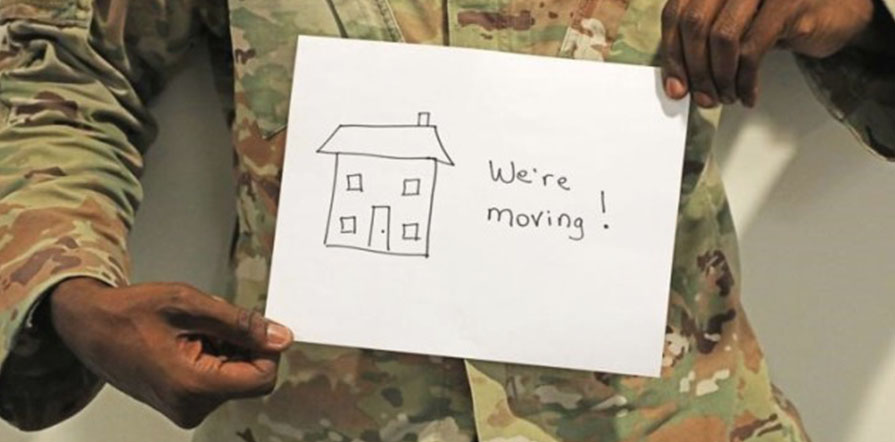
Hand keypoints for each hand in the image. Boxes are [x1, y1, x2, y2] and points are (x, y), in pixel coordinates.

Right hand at [49, 278, 292, 427]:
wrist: (88, 328)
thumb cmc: (130, 313)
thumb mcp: (190, 304)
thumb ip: (240, 323)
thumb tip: (280, 338)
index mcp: (194, 385)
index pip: (263, 377)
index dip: (265, 348)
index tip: (250, 325)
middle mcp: (191, 407)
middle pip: (250, 377)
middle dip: (241, 346)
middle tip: (209, 323)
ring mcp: (186, 410)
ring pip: (235, 378)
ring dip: (226, 350)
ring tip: (193, 331)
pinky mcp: (183, 407)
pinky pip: (218, 382)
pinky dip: (214, 358)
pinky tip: (189, 342)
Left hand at [661, 0, 875, 107]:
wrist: (840, 11)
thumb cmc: (782, 17)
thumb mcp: (734, 23)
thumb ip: (704, 41)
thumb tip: (677, 83)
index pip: (676, 12)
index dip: (672, 52)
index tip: (676, 86)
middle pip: (694, 24)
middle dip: (695, 70)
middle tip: (702, 97)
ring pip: (721, 37)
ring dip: (719, 78)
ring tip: (725, 97)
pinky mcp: (788, 4)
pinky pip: (752, 50)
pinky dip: (744, 80)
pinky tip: (747, 94)